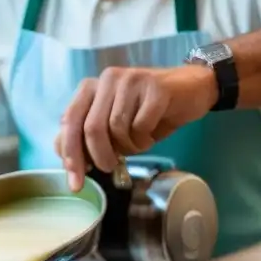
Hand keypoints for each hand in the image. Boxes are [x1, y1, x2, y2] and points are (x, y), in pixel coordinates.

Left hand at [55, 64, 217, 189]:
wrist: (191, 90)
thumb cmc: (147, 112)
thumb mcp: (114, 126)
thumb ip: (88, 137)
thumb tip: (68, 161)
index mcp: (92, 87)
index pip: (70, 121)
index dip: (70, 154)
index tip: (76, 181)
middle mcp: (108, 79)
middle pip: (92, 127)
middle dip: (99, 156)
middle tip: (109, 168)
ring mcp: (132, 80)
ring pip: (117, 128)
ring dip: (128, 147)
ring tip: (138, 143)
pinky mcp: (156, 88)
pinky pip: (141, 126)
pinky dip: (144, 140)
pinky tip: (151, 134)